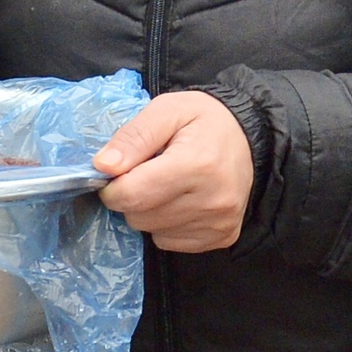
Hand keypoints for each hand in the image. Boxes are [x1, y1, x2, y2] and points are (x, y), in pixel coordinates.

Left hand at [94, 91, 255, 252]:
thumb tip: (102, 167)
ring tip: (169, 186)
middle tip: (149, 174)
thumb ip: (134, 136)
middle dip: (133, 197)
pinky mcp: (224, 236)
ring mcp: (220, 222)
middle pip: (139, 217)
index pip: (132, 195)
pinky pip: (171, 242)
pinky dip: (166, 225)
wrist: (249, 138)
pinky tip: (182, 202)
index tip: (118, 173)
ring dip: (150, 212)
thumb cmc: (205, 120)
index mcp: (197, 164)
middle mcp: (213, 200)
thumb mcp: (167, 110)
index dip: (113, 187)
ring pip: (153, 232)